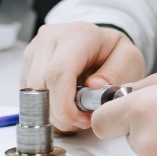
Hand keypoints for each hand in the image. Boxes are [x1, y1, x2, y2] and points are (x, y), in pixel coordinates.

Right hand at [20, 22, 144, 131]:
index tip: (83, 120)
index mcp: (78, 34)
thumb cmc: (114, 53)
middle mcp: (51, 37)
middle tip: (83, 119)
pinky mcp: (27, 64)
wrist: (100, 44)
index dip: (65, 105)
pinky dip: (47, 105)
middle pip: (40, 86)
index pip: (58, 73)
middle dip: (60, 113)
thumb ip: (115, 73)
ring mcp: (35, 49)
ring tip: (77, 108)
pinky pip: (29, 94)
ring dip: (53, 111)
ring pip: (31, 93)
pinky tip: (65, 100)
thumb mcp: (129, 60)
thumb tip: (93, 86)